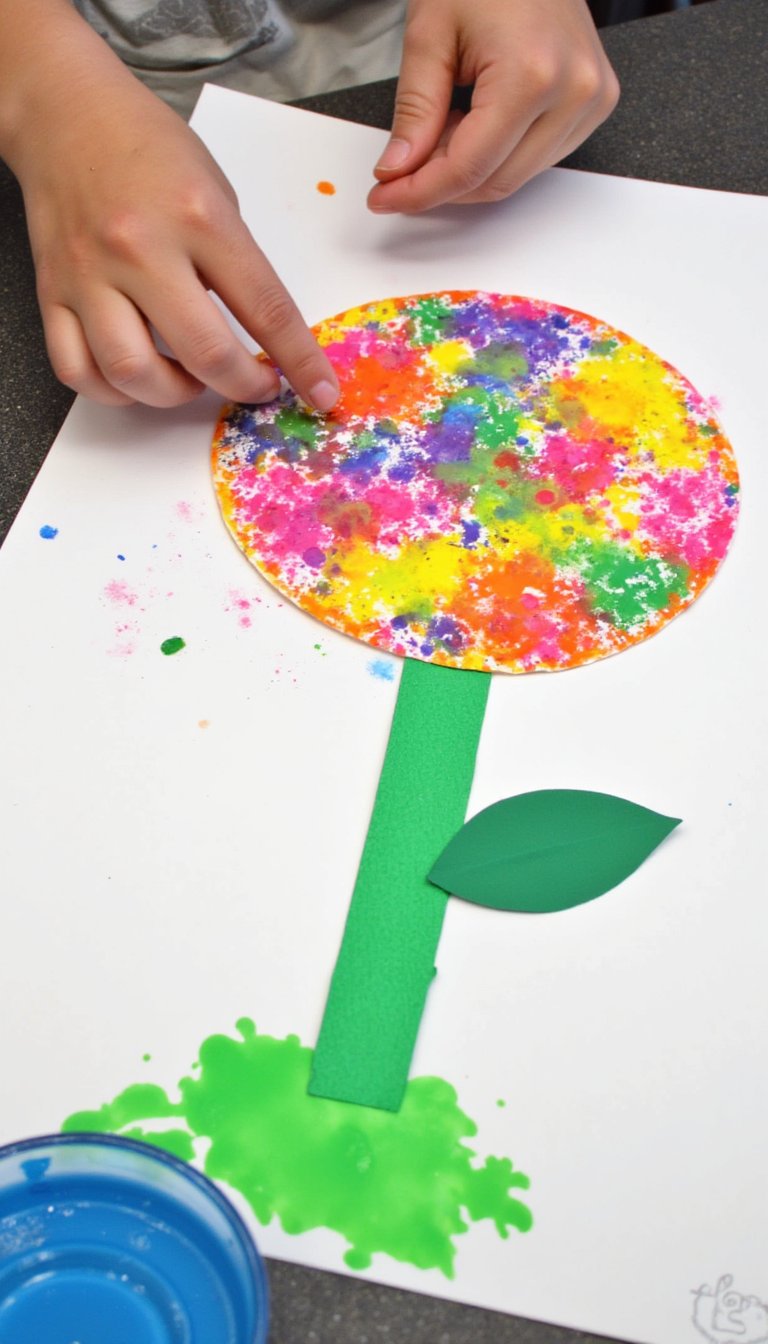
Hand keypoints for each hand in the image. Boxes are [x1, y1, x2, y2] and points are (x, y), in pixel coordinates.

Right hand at [4, 7, 338, 409]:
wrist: (67, 115)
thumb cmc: (148, 150)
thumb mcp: (215, 193)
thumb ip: (236, 265)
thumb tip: (263, 338)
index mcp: (198, 217)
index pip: (265, 309)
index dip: (300, 363)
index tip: (321, 393)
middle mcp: (140, 248)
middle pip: (204, 354)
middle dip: (243, 386)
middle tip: (255, 386)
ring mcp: (90, 275)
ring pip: (134, 373)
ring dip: (174, 395)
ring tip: (190, 379)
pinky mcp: (51, 292)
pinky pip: (77, 369)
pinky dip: (113, 391)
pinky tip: (137, 379)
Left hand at [368, 0, 618, 212]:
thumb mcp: (430, 34)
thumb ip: (415, 111)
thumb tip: (398, 170)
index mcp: (532, 73)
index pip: (469, 167)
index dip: (420, 191)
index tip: (384, 197)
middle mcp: (573, 92)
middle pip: (495, 181)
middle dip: (442, 182)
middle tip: (403, 164)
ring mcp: (591, 100)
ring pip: (517, 177)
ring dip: (471, 168)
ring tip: (445, 124)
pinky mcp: (596, 103)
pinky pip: (539, 158)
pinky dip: (499, 155)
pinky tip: (476, 121)